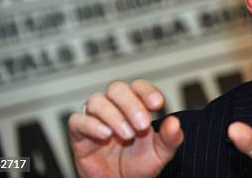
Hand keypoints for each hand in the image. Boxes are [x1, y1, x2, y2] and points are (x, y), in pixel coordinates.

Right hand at [68, 79, 182, 177]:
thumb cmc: (138, 165)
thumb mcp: (160, 153)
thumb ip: (170, 138)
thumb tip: (175, 122)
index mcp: (134, 106)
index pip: (138, 86)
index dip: (147, 91)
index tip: (158, 104)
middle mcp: (114, 108)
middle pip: (116, 88)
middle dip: (131, 104)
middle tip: (142, 125)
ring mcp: (95, 119)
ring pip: (96, 101)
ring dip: (114, 115)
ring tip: (127, 135)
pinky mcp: (78, 135)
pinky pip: (76, 121)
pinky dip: (91, 125)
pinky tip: (105, 135)